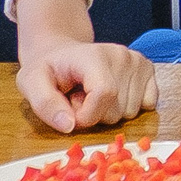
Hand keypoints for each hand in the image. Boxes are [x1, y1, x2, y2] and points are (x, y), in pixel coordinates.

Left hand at [12, 0, 157, 131]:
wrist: (63, 53)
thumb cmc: (47, 69)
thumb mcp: (31, 83)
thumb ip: (45, 104)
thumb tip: (70, 126)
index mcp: (95, 56)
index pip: (105, 94)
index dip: (86, 115)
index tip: (70, 115)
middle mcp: (123, 56)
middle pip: (117, 110)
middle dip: (95, 114)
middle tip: (78, 98)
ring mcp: (139, 62)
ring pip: (131, 112)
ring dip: (109, 111)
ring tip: (91, 95)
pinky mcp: (149, 69)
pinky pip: (148, 105)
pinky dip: (127, 107)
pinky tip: (112, 94)